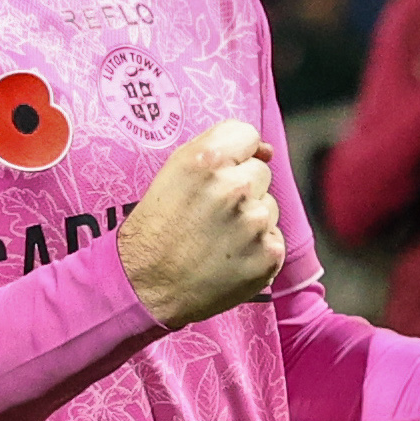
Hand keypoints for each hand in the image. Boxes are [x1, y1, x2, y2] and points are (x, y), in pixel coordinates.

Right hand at [119, 120, 284, 327]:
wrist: (146, 286)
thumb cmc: (155, 229)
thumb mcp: (172, 172)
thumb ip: (217, 149)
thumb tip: (267, 152)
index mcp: (207, 160)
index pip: (248, 134)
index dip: (237, 153)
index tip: (222, 172)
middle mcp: (234, 188)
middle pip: (261, 172)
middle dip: (242, 189)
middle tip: (211, 214)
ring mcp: (255, 223)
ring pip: (269, 207)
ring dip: (250, 220)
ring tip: (219, 239)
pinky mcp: (269, 254)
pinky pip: (273, 239)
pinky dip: (257, 249)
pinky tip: (230, 258)